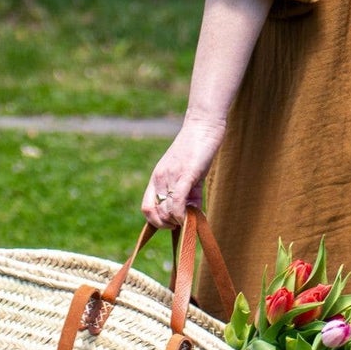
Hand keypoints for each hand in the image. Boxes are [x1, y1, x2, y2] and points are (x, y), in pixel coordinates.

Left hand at [142, 115, 225, 229]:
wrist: (204, 125)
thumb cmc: (199, 149)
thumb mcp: (189, 173)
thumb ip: (189, 194)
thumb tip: (193, 214)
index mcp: (157, 178)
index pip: (146, 207)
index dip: (156, 221)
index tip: (172, 224)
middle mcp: (160, 178)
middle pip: (153, 213)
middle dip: (167, 224)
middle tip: (182, 223)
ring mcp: (171, 176)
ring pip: (165, 210)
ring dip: (177, 221)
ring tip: (190, 219)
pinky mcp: (185, 174)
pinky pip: (177, 201)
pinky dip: (182, 214)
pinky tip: (191, 216)